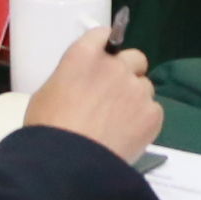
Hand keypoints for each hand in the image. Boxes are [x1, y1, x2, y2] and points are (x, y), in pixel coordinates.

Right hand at [23, 35, 160, 162]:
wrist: (67, 165)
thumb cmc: (47, 130)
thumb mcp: (47, 93)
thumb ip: (71, 77)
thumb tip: (82, 83)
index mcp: (84, 56)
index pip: (103, 34)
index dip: (105, 47)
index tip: (103, 60)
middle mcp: (115, 66)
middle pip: (135, 58)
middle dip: (128, 71)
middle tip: (115, 95)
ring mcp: (136, 89)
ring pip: (145, 86)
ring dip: (136, 98)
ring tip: (119, 123)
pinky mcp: (152, 114)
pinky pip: (153, 111)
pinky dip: (144, 121)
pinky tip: (128, 137)